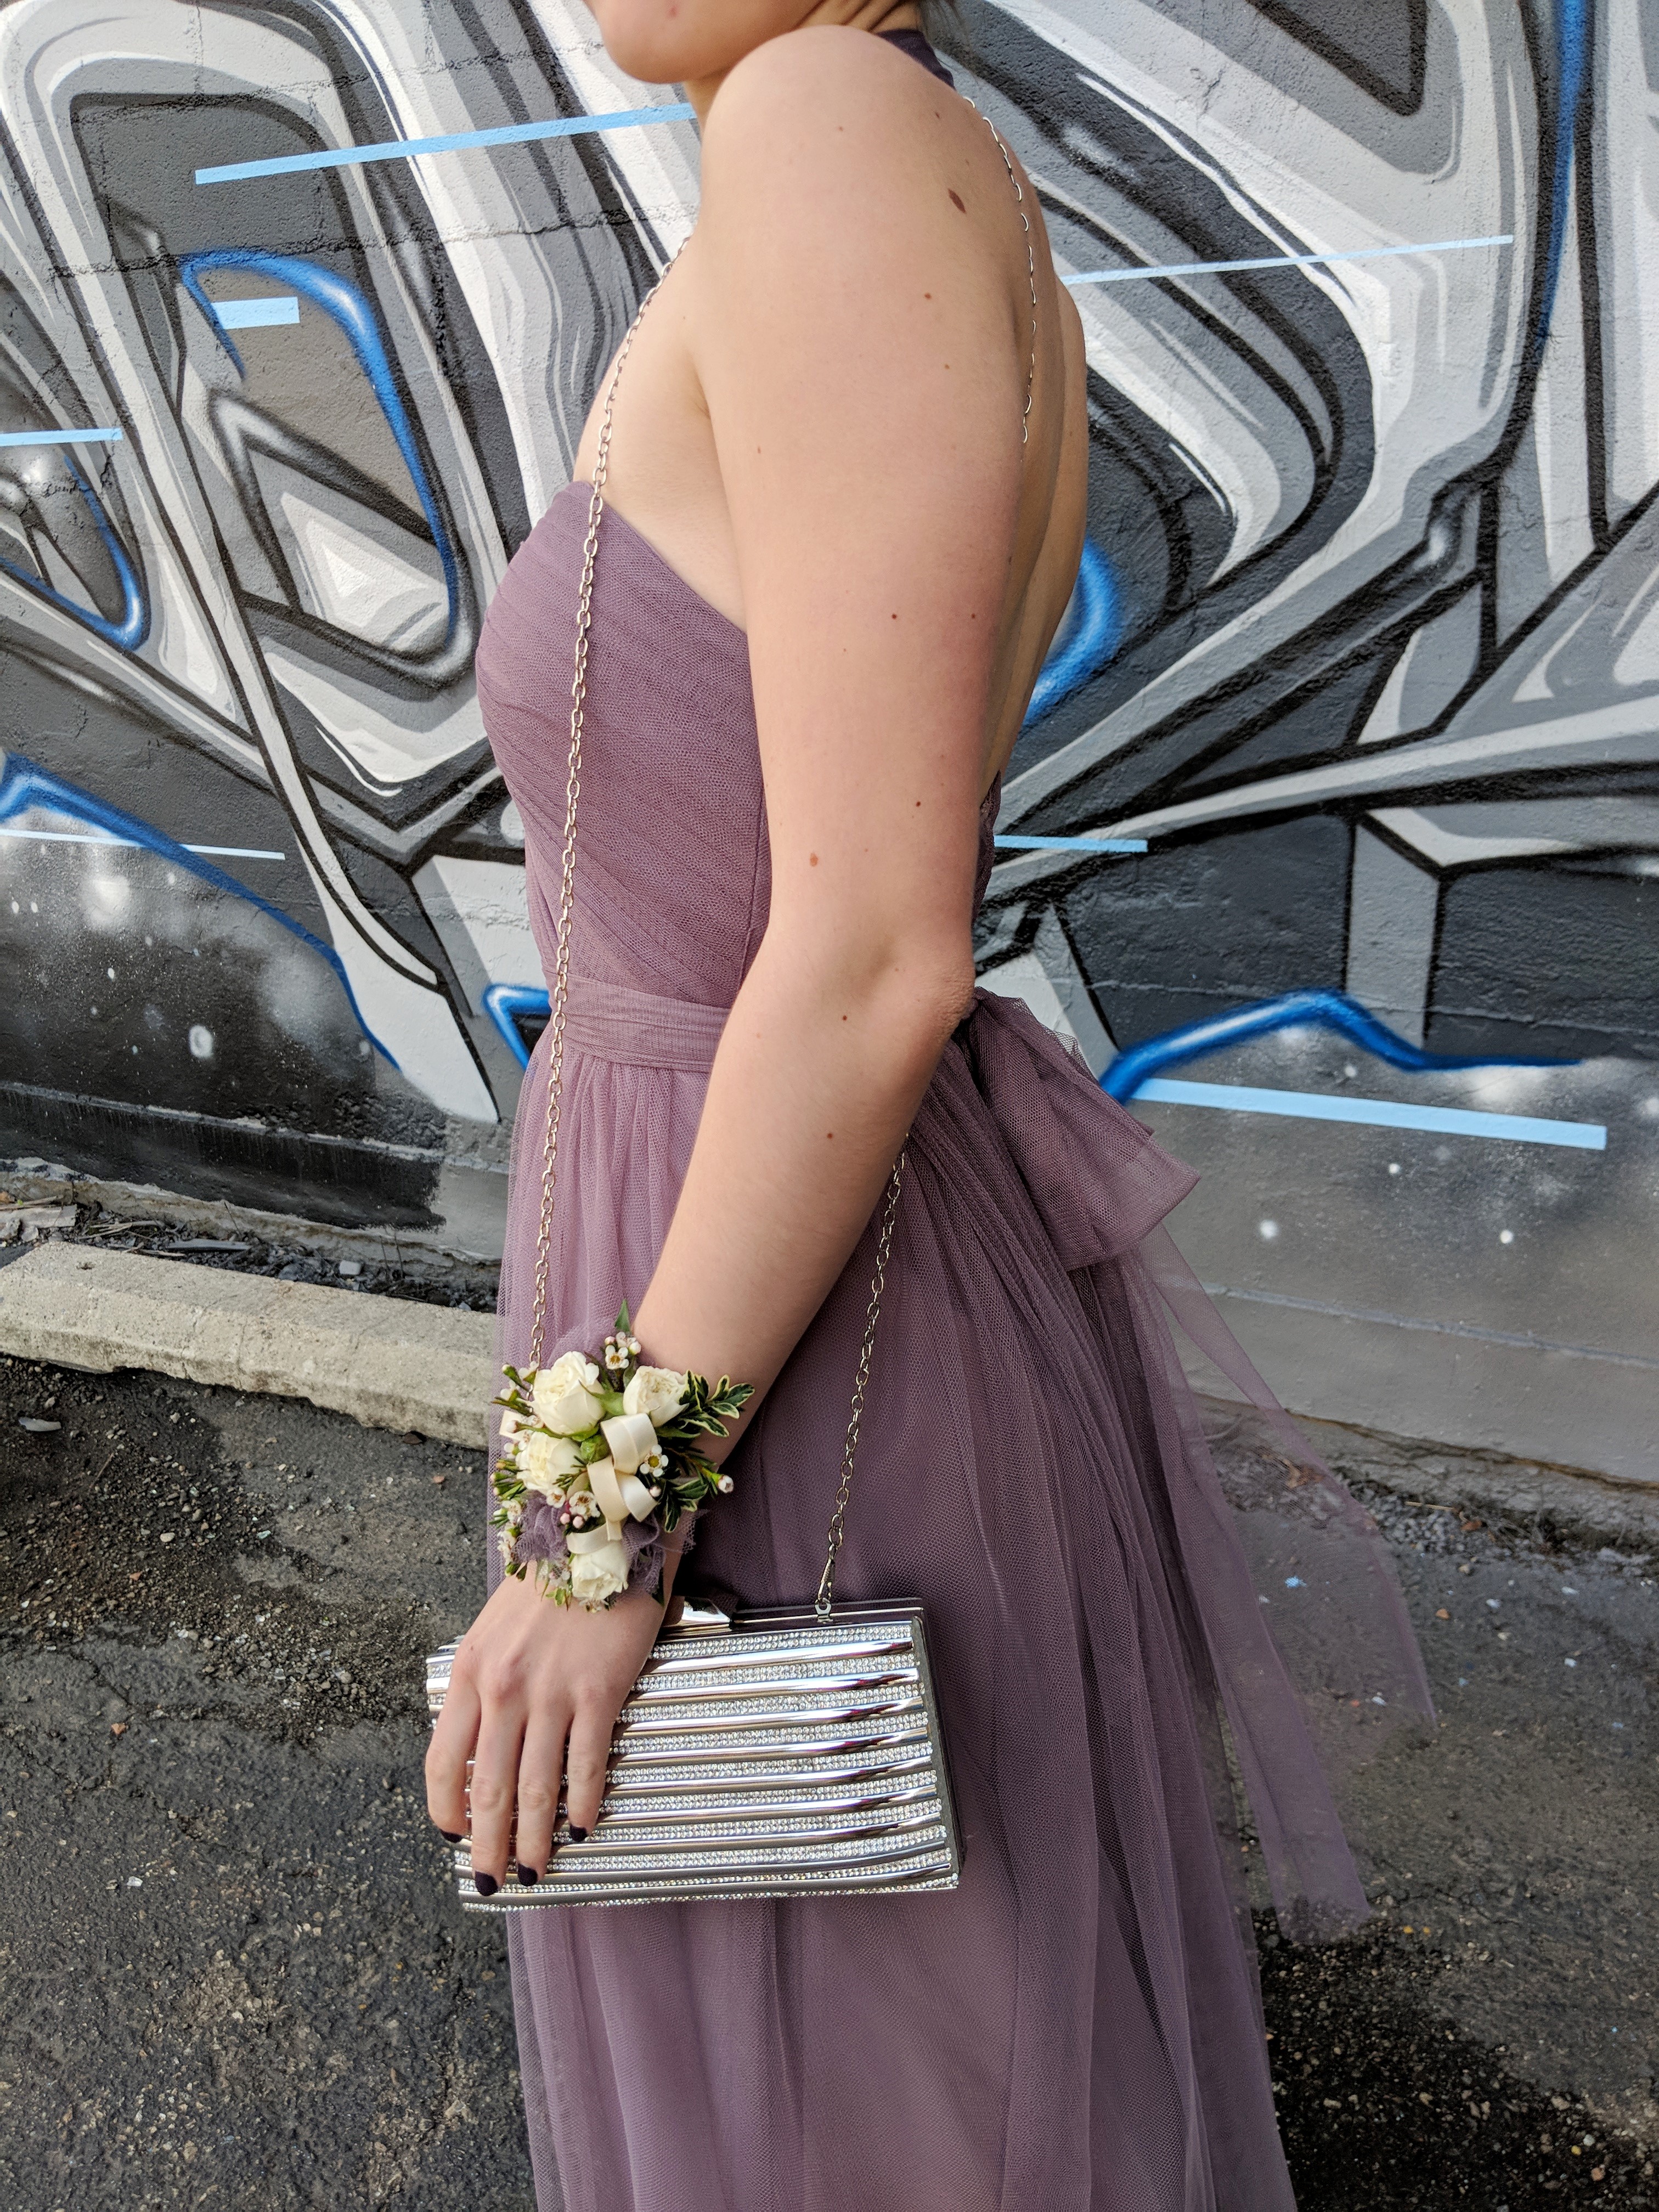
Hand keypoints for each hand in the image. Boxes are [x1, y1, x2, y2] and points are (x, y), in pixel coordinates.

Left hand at [425, 1568, 668, 1889]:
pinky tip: (581, 1828)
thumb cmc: (553, 1577)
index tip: (454, 1837)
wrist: (602, 1532)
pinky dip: (582, 1804)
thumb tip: (486, 1741)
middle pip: (489, 1790)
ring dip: (534, 1840)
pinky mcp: (599, 1691)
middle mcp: (503, 1688)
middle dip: (489, 1846)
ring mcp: (551, 1692)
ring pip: (536, 1788)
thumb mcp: (496, 1627)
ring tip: (536, 1871)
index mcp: (470, 1671)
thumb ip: (487, 1680)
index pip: (444, 1762)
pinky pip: (586, 1764)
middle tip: (493, 1881)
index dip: (446, 1811)